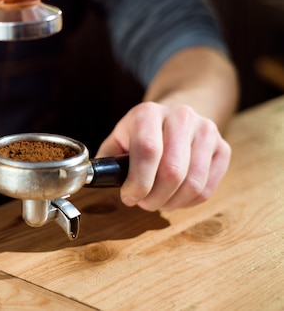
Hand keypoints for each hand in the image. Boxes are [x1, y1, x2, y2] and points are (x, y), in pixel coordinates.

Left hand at [96, 102, 230, 210]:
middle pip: (172, 171)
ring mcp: (206, 131)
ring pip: (193, 183)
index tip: (130, 197)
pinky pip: (208, 187)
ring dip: (172, 202)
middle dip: (154, 197)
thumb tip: (94, 180)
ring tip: (158, 202)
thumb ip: (107, 160)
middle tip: (144, 203)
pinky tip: (176, 197)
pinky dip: (189, 202)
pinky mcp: (222, 147)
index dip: (139, 182)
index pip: (148, 151)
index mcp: (148, 113)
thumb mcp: (119, 138)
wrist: (175, 116)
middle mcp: (180, 117)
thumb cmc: (141, 134)